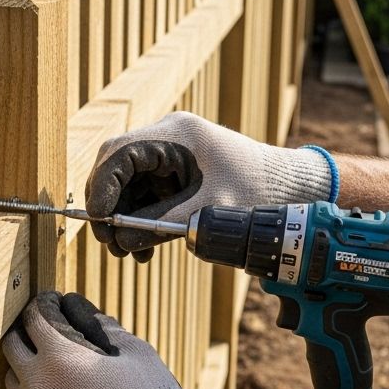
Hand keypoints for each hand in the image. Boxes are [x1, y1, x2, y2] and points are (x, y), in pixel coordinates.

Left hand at [2, 291, 226, 388]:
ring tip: (49, 364)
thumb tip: (86, 312)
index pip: (34, 318)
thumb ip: (105, 327)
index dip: (43, 305)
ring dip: (25, 367)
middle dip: (26, 332)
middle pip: (12, 345)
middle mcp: (38, 386)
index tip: (52, 302)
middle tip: (44, 329)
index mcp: (59, 358)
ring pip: (12, 379)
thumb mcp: (135, 352)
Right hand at [85, 111, 331, 260]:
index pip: (119, 153)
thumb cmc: (256, 192)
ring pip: (128, 184)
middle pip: (117, 167)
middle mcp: (167, 137)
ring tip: (129, 253)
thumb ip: (160, 225)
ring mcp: (170, 152)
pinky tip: (143, 247)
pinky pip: (145, 192)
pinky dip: (139, 218)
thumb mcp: (205, 212)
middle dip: (110, 206)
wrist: (290, 189)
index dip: (103, 187)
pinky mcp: (175, 170)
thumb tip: (121, 242)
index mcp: (176, 134)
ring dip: (123, 218)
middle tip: (110, 242)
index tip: (99, 220)